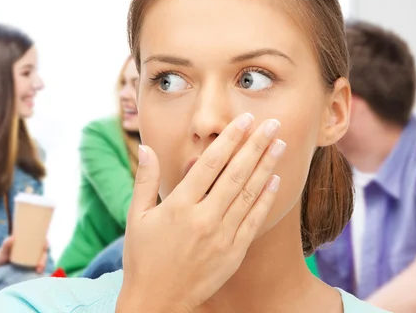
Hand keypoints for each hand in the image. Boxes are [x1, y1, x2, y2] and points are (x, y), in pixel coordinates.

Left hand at [0, 236, 48, 273]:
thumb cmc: (1, 255)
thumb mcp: (4, 249)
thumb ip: (7, 243)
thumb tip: (13, 237)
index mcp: (29, 244)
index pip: (41, 242)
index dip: (46, 243)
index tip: (44, 247)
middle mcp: (32, 251)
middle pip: (43, 253)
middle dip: (44, 258)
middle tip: (40, 265)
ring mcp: (31, 260)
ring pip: (42, 261)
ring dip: (43, 265)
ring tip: (38, 270)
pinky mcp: (30, 268)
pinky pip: (38, 269)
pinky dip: (40, 271)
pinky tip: (39, 274)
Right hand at [117, 114, 284, 312]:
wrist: (156, 301)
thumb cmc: (143, 257)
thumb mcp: (136, 217)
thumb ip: (144, 180)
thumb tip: (146, 148)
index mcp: (179, 206)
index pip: (210, 164)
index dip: (229, 139)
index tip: (245, 121)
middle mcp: (204, 219)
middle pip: (236, 174)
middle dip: (256, 146)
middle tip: (272, 124)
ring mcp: (221, 237)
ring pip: (249, 194)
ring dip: (266, 167)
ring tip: (279, 145)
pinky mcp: (233, 253)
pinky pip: (254, 220)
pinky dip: (266, 199)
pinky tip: (275, 180)